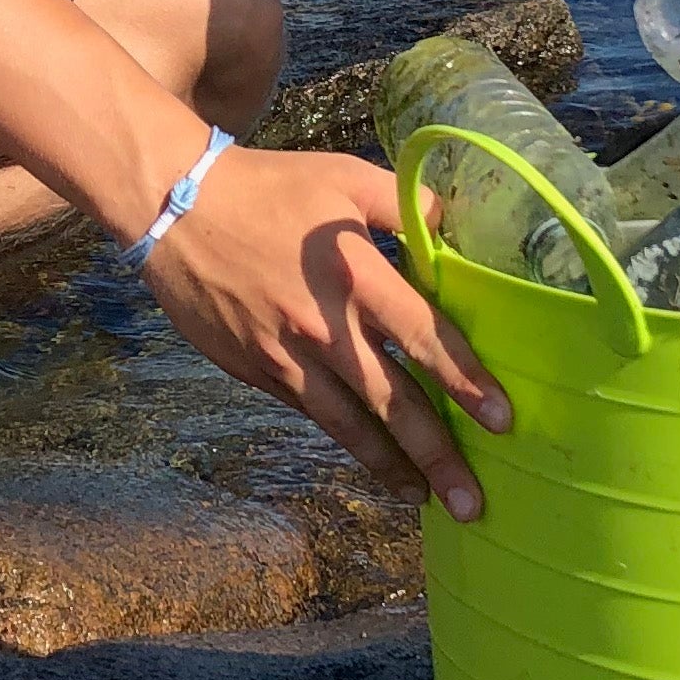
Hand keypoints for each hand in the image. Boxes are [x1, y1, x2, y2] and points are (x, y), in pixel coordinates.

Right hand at [136, 145, 511, 517]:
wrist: (176, 208)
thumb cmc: (269, 187)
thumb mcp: (346, 177)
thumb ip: (406, 203)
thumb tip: (453, 231)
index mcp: (357, 275)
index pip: (426, 339)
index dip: (466, 383)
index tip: (502, 421)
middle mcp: (326, 328)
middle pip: (393, 403)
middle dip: (436, 456)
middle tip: (471, 502)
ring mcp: (288, 357)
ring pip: (349, 425)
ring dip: (390, 467)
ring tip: (424, 499)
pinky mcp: (258, 372)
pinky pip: (311, 414)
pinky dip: (344, 440)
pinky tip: (368, 458)